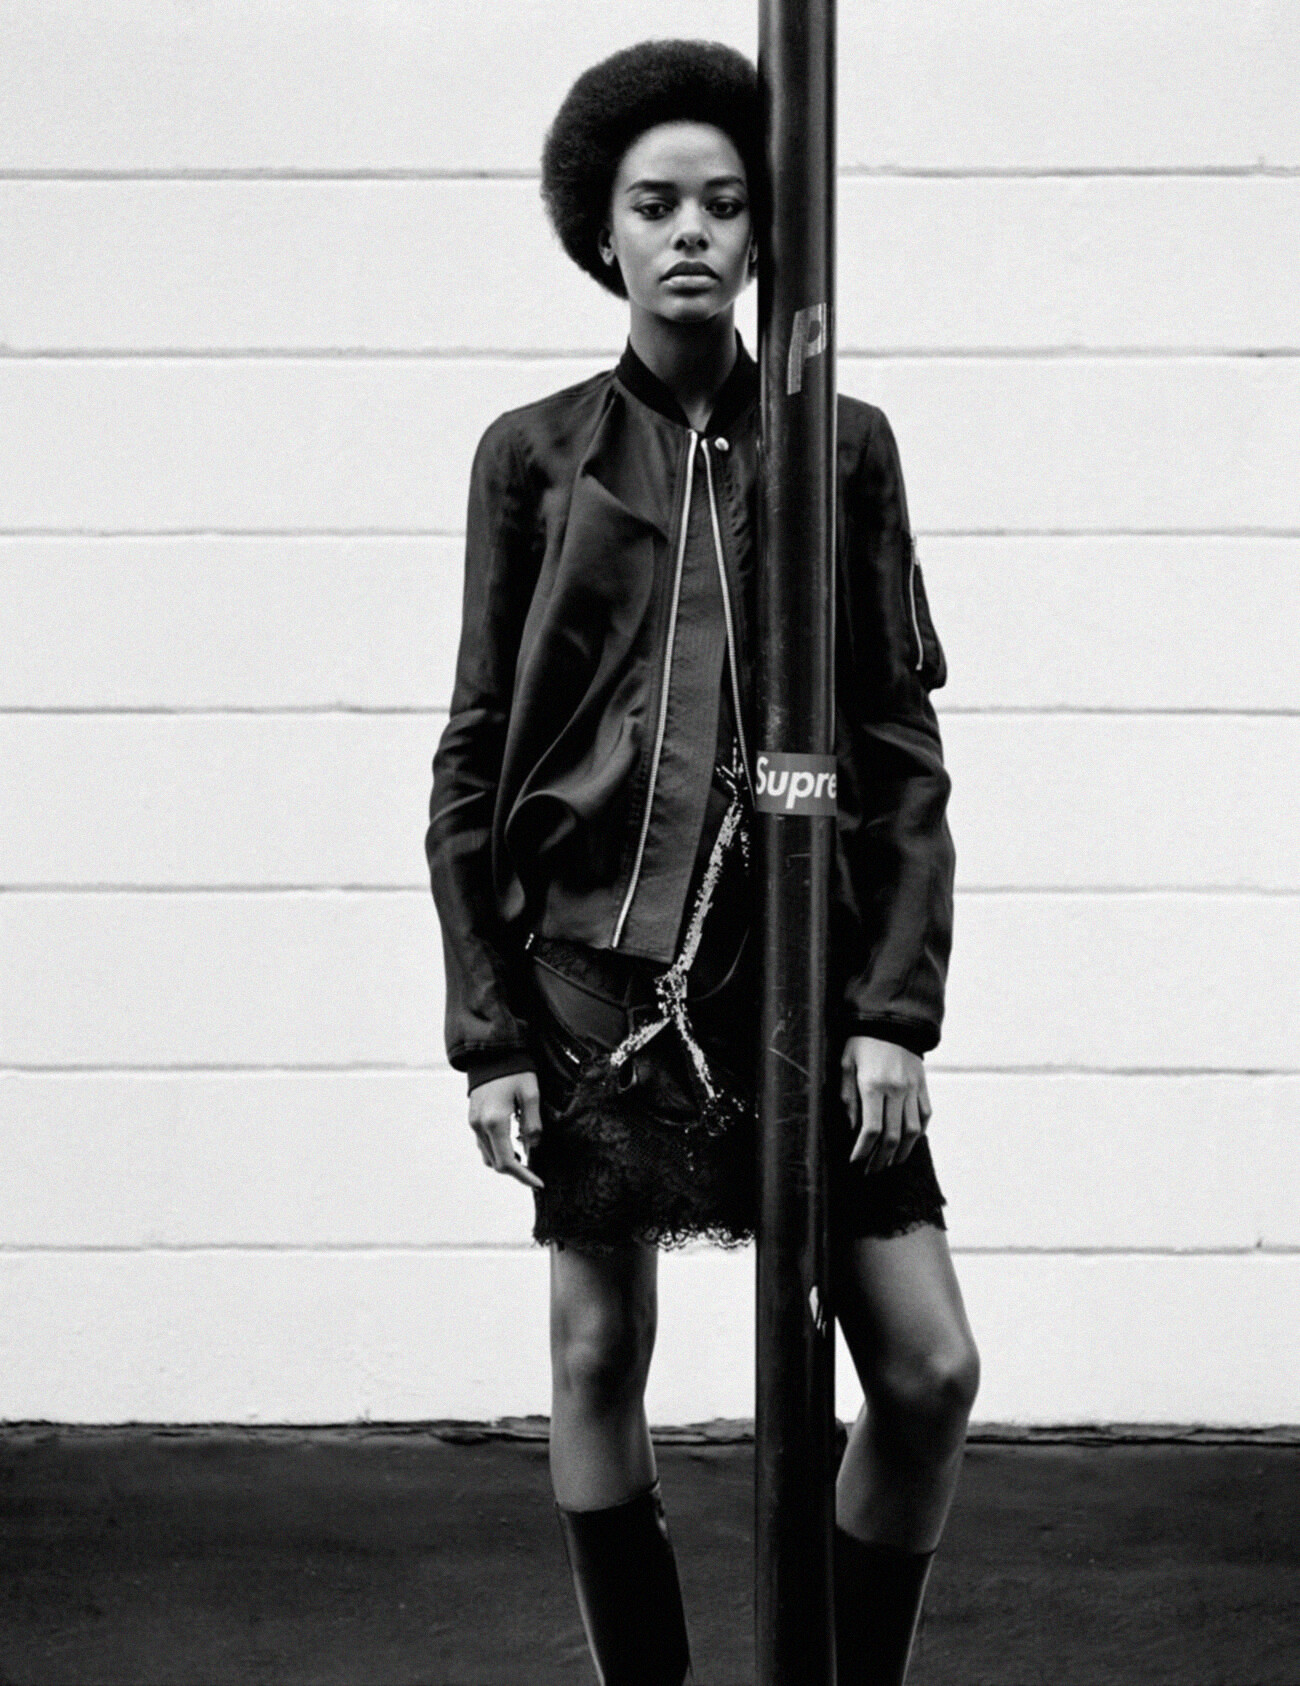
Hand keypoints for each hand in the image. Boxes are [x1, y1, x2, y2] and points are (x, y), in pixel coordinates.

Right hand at [469, 1070, 543, 1190]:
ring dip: (505, 1160)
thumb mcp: (530, 1094)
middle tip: (535, 1171)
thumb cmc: (515, 1070)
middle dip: (516, 1171)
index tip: (539, 1183)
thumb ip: (532, 1124)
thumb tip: (532, 1148)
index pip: (507, 1163)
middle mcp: (479, 1126)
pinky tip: (512, 1142)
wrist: (491, 1052)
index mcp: (495, 1122)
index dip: (523, 1176)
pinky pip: (483, 1143)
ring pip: (488, 1155)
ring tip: (525, 1154)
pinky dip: (497, 1149)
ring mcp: (473, 1122)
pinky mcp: (472, 1117)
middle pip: (496, 1163)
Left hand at [840, 1036, 930, 1172]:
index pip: (871, 1129)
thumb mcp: (846, 1064)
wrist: (891, 1020)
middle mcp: (896, 1090)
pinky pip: (925, 1115)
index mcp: (873, 1085)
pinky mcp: (923, 1085)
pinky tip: (909, 1142)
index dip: (864, 1150)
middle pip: (893, 1136)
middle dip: (881, 1158)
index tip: (856, 1162)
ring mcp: (913, 1089)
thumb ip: (848, 1097)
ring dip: (902, 1152)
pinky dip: (918, 1132)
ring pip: (912, 1130)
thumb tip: (853, 1127)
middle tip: (871, 1170)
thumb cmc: (861, 1042)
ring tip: (891, 1163)